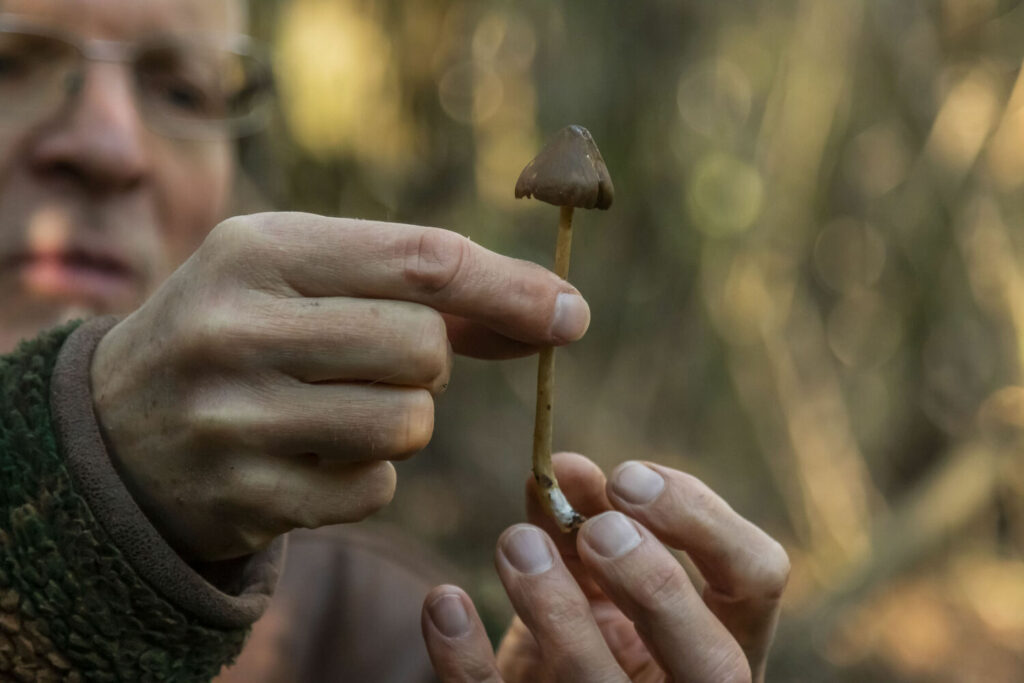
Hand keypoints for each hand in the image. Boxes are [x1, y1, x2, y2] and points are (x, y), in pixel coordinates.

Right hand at [90, 213, 590, 560]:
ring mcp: (233, 419)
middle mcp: (235, 327)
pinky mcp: (244, 497)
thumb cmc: (245, 329)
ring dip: (403, 418)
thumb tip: (560, 313)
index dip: (511, 288)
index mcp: (257, 248)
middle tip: (383, 358)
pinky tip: (312, 453)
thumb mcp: (305, 274)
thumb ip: (425, 287)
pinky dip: (369, 472)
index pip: (421, 260)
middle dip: (430, 360)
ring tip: (342, 403)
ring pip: (407, 423)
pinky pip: (374, 488)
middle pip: (423, 347)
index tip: (572, 313)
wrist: (120, 426)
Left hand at [421, 453, 788, 682]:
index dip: (701, 521)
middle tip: (596, 528)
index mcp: (718, 640)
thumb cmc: (581, 638)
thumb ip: (584, 524)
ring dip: (559, 609)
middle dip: (655, 582)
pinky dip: (468, 660)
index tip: (626, 478)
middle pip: (714, 660)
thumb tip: (560, 468)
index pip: (757, 577)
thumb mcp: (593, 583)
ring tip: (516, 545)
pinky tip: (446, 603)